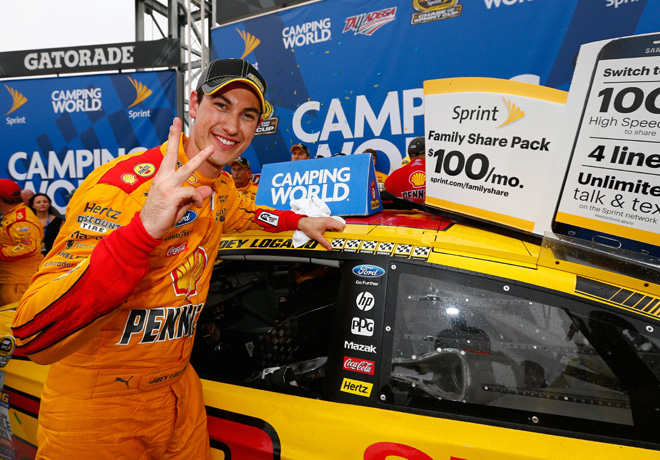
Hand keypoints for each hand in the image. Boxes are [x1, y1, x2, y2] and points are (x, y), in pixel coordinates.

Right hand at [140, 118, 213, 238]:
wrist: (147, 229)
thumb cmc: (161, 216)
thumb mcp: (180, 204)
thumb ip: (191, 195)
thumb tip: (206, 189)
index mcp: (162, 178)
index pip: (168, 155)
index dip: (171, 139)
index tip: (174, 125)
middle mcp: (162, 178)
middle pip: (172, 154)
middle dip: (176, 136)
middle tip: (179, 121)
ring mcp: (166, 186)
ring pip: (187, 169)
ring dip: (201, 158)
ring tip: (211, 149)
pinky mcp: (171, 195)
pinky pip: (192, 192)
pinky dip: (197, 199)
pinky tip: (196, 205)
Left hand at [297, 216, 345, 250]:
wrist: (303, 222)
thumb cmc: (308, 227)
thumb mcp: (317, 237)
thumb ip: (324, 242)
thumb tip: (330, 247)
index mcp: (328, 222)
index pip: (341, 226)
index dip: (340, 233)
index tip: (336, 237)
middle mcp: (329, 220)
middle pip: (341, 225)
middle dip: (338, 232)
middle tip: (332, 236)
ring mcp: (328, 220)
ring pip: (337, 225)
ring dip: (335, 230)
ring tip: (328, 234)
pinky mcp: (326, 221)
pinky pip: (333, 225)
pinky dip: (332, 229)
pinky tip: (326, 232)